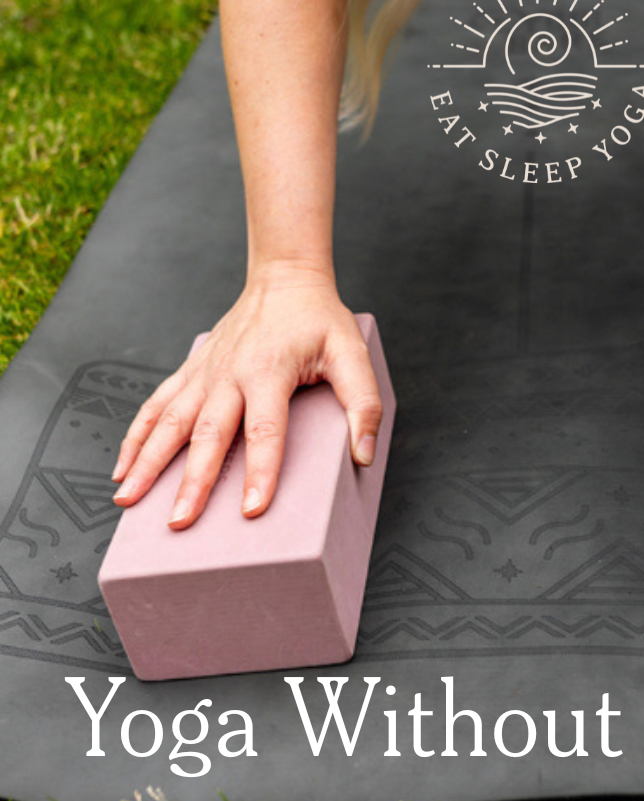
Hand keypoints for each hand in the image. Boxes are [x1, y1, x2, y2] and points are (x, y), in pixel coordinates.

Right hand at [111, 264, 382, 529]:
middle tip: (180, 521)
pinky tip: (122, 466)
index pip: (265, 430)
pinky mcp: (191, 371)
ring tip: (128, 500)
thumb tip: (364, 453)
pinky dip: (135, 436)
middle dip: (193, 481)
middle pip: (209, 434)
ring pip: (169, 422)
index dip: (261, 470)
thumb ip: (363, 403)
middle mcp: (230, 374)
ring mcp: (205, 373)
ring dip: (148, 462)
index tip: (252, 508)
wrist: (284, 279)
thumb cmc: (319, 319)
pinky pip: (155, 405)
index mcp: (269, 371)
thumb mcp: (352, 353)